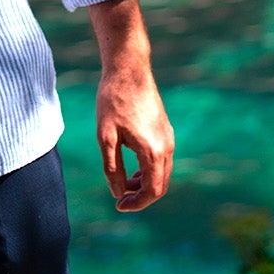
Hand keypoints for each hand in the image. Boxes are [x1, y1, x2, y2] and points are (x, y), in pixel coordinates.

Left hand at [96, 63, 173, 212]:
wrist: (128, 69)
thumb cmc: (113, 100)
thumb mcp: (105, 136)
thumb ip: (111, 168)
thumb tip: (117, 192)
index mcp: (152, 151)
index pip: (152, 191)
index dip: (136, 203)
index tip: (118, 205)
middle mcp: (166, 146)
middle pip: (160, 185)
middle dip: (140, 195)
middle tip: (119, 196)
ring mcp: (168, 137)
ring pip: (162, 172)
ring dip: (144, 182)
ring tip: (122, 181)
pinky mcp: (165, 130)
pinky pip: (162, 159)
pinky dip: (149, 169)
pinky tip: (131, 165)